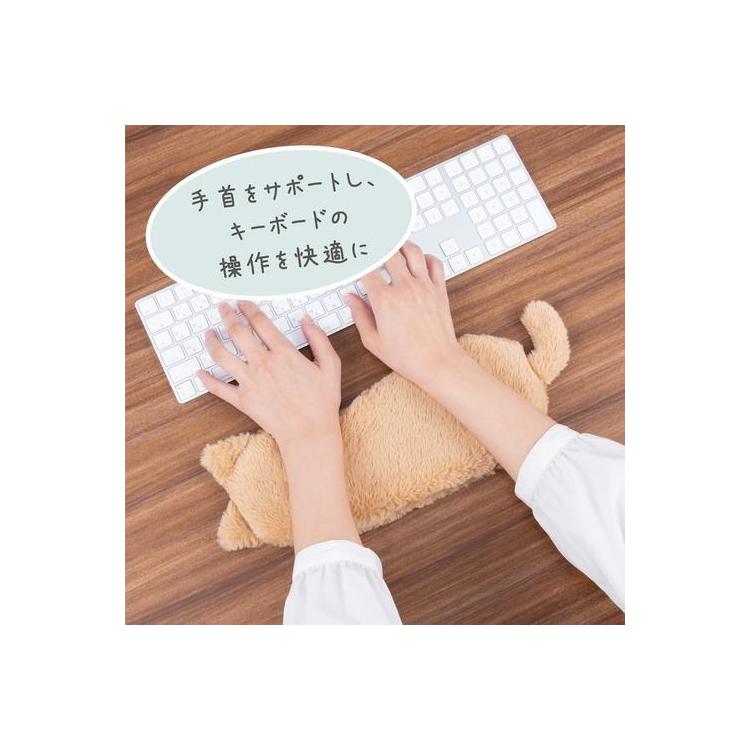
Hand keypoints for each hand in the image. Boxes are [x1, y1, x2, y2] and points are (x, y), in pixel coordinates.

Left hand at [196, 301, 340, 452]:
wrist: (309, 432)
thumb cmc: (321, 401)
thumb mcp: (330, 366)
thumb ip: (319, 339)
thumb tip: (306, 320)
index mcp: (283, 353)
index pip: (260, 323)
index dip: (249, 309)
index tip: (243, 303)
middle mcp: (263, 364)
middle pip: (237, 332)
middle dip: (227, 316)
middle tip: (222, 308)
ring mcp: (249, 382)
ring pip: (222, 355)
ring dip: (212, 341)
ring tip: (209, 333)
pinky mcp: (242, 400)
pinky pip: (218, 387)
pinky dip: (206, 379)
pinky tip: (199, 372)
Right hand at [344, 241, 465, 386]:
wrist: (438, 362)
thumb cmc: (407, 356)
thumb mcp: (373, 340)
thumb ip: (359, 315)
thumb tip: (350, 298)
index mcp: (385, 300)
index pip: (366, 270)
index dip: (356, 262)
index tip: (352, 260)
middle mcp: (405, 288)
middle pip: (388, 253)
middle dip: (376, 246)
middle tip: (370, 244)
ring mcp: (424, 287)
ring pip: (412, 251)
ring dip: (401, 245)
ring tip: (393, 245)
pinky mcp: (439, 290)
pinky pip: (435, 263)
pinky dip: (426, 257)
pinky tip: (418, 261)